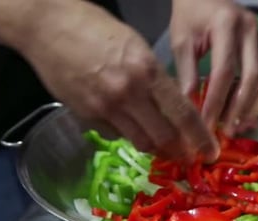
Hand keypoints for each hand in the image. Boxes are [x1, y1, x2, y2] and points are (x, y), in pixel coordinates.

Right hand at [19, 1, 218, 160]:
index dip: (200, 137)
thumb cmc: (95, 28)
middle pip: (164, 137)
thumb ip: (155, 79)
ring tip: (163, 146)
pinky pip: (115, 135)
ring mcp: (105, 108)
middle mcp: (129, 94)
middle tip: (187, 155)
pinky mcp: (86, 116)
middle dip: (179, 150)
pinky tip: (128, 124)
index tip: (210, 152)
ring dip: (156, 147)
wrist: (47, 26)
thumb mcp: (137, 46)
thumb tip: (169, 108)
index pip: (183, 114)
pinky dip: (127, 134)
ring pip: (141, 142)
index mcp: (147, 71)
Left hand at [170, 0, 257, 135]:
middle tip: (226, 132)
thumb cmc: (190, 16)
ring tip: (237, 127)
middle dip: (239, 108)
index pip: (224, 71)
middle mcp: (250, 31)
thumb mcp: (182, 41)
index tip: (205, 125)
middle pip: (252, 77)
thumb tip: (190, 111)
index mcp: (227, 25)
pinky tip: (247, 115)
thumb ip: (186, 74)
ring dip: (253, 107)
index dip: (216, 101)